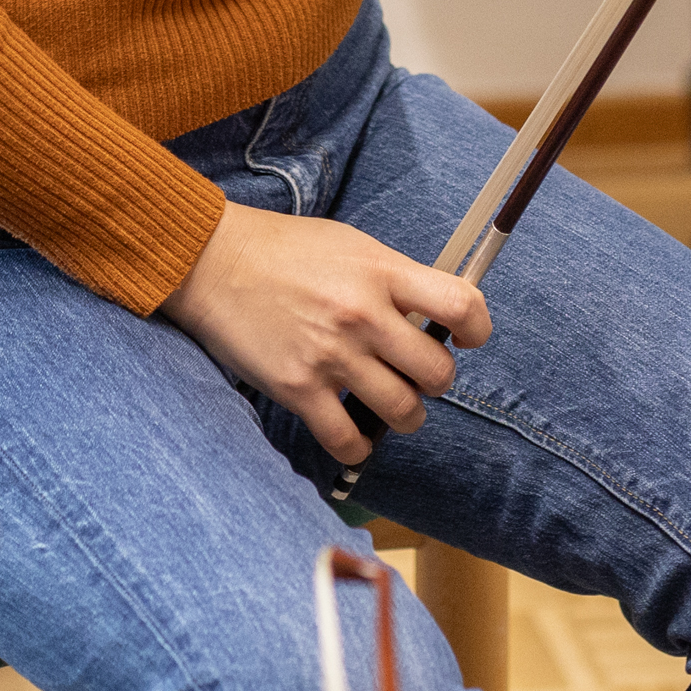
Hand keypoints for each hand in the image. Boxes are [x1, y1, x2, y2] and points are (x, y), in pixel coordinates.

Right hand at [163, 206, 490, 464]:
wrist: (213, 262)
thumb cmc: (286, 250)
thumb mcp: (353, 245)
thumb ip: (396, 278)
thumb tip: (438, 313)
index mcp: (381, 272)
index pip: (460, 304)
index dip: (476, 328)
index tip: (466, 337)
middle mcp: (362, 315)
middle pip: (437, 372)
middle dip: (436, 380)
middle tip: (419, 375)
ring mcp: (330, 355)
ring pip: (404, 411)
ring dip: (408, 416)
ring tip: (396, 405)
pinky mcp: (297, 387)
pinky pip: (347, 439)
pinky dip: (359, 445)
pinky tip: (357, 435)